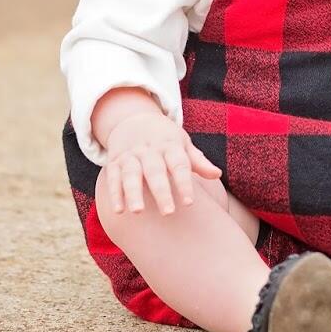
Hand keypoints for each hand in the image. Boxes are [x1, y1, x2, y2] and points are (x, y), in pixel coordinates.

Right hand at [102, 110, 222, 215]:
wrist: (133, 118)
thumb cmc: (165, 138)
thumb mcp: (182, 143)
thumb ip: (198, 161)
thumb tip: (217, 174)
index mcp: (169, 145)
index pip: (179, 164)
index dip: (184, 183)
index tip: (189, 203)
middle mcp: (149, 150)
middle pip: (155, 171)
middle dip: (161, 191)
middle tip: (168, 212)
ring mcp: (130, 155)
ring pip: (131, 174)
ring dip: (133, 193)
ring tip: (138, 211)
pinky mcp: (114, 162)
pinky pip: (113, 177)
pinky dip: (115, 193)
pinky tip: (118, 210)